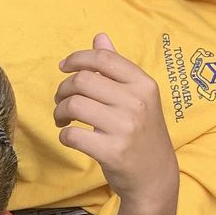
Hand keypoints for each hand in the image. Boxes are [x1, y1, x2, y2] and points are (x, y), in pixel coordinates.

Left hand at [54, 33, 177, 205]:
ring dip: (60, 111)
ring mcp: (126, 127)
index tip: (63, 67)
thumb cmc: (143, 134)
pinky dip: (65, 134)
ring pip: (74, 104)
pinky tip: (70, 137)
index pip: (103, 59)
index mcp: (144, 84)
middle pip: (83, 80)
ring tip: (63, 119)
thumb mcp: (139, 97)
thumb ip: (117, 68)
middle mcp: (137, 102)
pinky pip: (73, 134)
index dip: (77, 58)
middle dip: (63, 89)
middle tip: (61, 101)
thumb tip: (100, 37)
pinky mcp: (112, 151)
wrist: (155, 177)